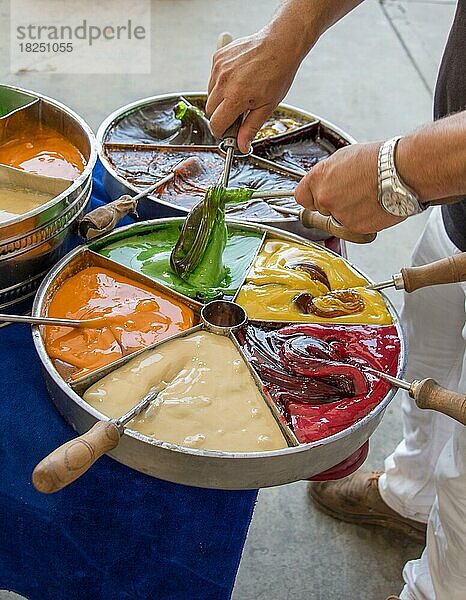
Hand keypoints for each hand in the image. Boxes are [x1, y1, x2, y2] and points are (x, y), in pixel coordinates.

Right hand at [206, 30, 300, 152]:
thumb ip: (250, 128)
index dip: (222, 132)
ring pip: (210, 95)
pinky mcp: (218, 57)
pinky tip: (237, 79)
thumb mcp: (267, 106)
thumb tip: (241, 146)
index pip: (216, 124)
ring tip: (240, 93)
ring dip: (220, 99)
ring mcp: (219, 68)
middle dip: (221, 115)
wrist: (280, 44)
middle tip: (238, 112)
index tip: (229, 132)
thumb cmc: (278, 74)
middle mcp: (223, 82)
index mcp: (236, 97)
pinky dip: (221, 83)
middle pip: (210, 110)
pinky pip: (212, 78)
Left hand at [295, 141, 404, 232]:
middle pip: (321, 208)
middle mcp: (325, 197)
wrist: (402, 171)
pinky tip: (374, 205)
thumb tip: (324, 182)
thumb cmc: (379, 160)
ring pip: (339, 218)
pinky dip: (363, 219)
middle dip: (335, 203)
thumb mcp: (344, 158)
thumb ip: (328, 174)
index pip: (301, 196)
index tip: (319, 196)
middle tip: (353, 193)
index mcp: (319, 177)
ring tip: (368, 196)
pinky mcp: (354, 227)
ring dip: (350, 212)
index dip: (312, 197)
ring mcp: (339, 214)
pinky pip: (354, 226)